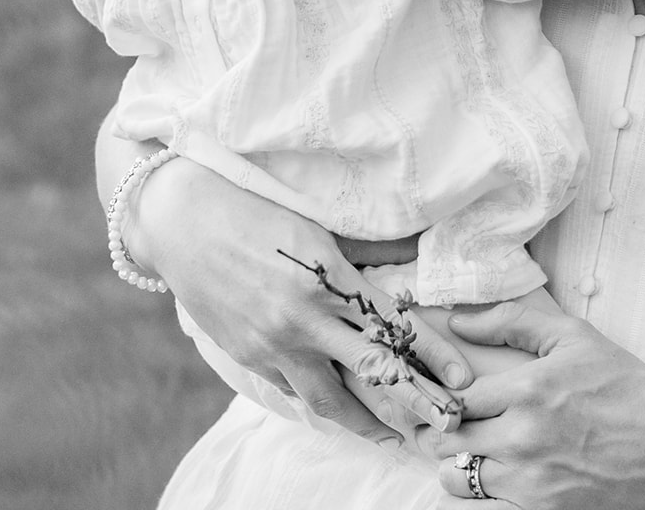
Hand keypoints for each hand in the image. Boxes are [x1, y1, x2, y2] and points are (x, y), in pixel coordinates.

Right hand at [130, 155, 471, 444]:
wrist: (183, 222)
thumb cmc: (255, 210)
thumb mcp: (316, 223)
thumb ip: (368, 247)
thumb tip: (418, 250)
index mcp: (329, 278)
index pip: (394, 325)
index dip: (432, 356)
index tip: (462, 380)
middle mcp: (306, 318)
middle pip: (371, 372)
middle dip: (413, 402)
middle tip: (445, 425)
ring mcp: (274, 343)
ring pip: (329, 399)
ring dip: (365, 421)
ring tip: (392, 434)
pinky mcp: (249, 356)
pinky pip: (292, 388)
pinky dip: (318, 399)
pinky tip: (335, 405)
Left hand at [419, 299, 644, 509]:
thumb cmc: (623, 384)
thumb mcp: (572, 337)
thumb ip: (512, 322)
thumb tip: (459, 322)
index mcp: (528, 389)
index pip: (457, 394)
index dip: (445, 392)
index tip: (445, 390)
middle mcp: (524, 437)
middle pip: (452, 436)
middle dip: (445, 426)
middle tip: (447, 419)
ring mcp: (533, 481)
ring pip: (460, 477)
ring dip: (456, 461)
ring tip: (468, 447)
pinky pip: (486, 507)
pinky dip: (479, 492)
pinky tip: (491, 474)